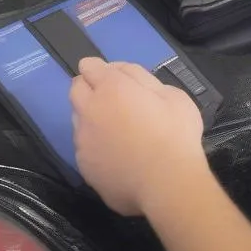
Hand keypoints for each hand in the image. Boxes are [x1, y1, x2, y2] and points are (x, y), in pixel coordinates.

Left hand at [70, 57, 206, 216]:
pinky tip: (117, 154)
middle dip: (88, 86)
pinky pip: (84, 147)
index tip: (111, 75)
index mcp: (111, 88)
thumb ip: (142, 78)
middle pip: (75, 89)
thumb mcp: (172, 94)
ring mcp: (83, 141)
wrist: (166, 184)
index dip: (99, 68)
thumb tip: (122, 73)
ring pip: (78, 119)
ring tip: (116, 128)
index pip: (89, 66)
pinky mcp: (84, 167)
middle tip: (111, 97)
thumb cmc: (175, 134)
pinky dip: (96, 144)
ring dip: (90, 116)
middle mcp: (90, 111)